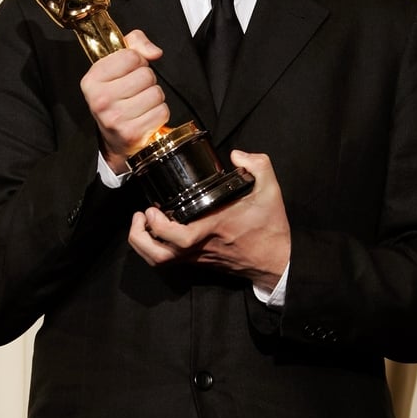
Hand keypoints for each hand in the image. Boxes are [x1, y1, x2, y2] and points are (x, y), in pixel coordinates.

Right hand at [80, 29, 169, 172]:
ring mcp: (115, 118)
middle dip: (147, 81)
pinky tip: (146, 116)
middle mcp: (101, 100)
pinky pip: (162, 111)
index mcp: (92, 80)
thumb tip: (154, 52)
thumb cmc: (118, 97)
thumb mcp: (118, 64)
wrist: (115, 139)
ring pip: (156, 93)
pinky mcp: (132, 133)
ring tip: (141, 104)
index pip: (130, 56)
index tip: (130, 71)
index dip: (137, 61)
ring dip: (154, 98)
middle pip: (146, 75)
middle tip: (136, 90)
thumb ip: (135, 43)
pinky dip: (159, 113)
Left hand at [128, 150, 290, 292]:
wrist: (276, 261)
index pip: (180, 238)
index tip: (152, 208)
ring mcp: (198, 257)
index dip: (159, 226)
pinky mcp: (199, 262)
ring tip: (143, 223)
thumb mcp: (271, 190)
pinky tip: (159, 231)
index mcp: (214, 228)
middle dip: (140, 238)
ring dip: (144, 245)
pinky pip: (169, 262)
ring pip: (160, 262)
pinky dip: (155, 248)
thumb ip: (257, 165)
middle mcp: (201, 247)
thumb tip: (237, 155)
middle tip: (141, 215)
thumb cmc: (270, 228)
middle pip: (159, 256)